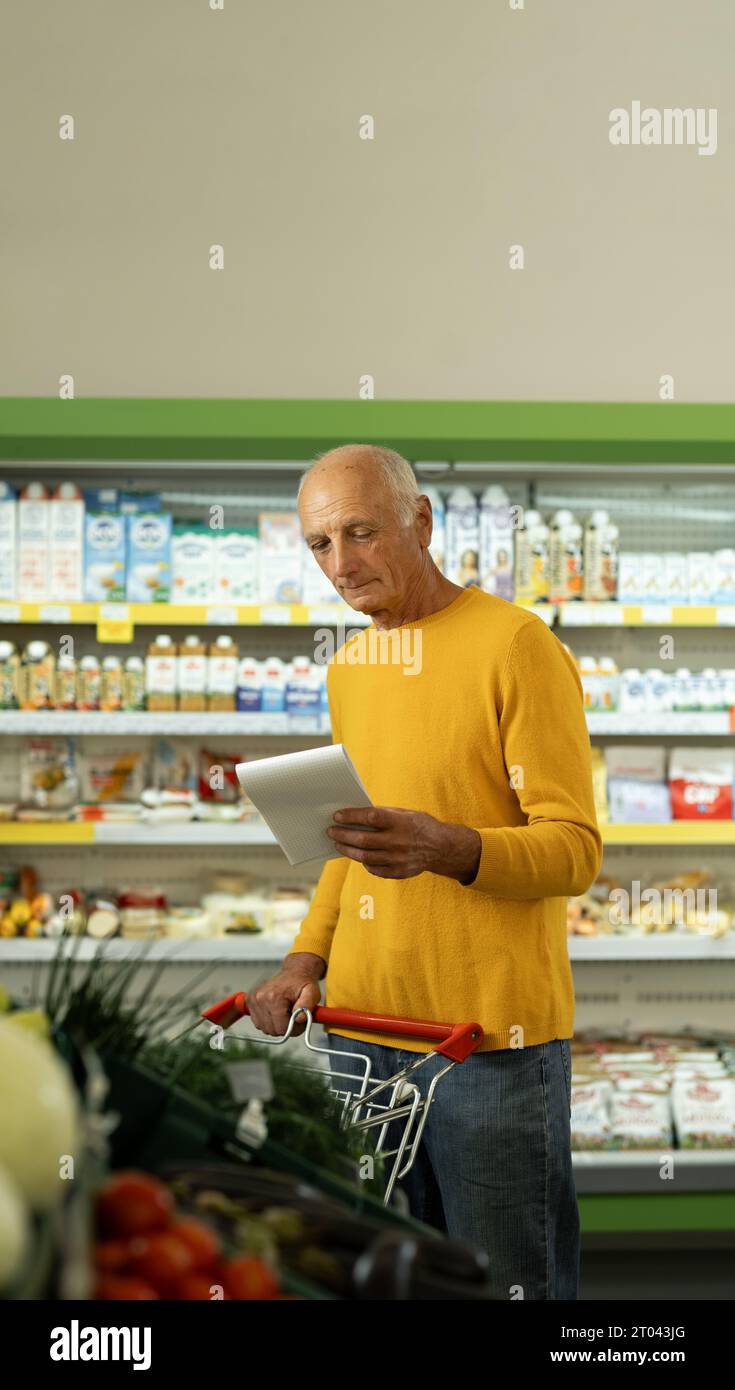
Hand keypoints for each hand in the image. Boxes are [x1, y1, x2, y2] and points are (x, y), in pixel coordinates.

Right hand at [246, 970, 321, 1035]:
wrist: (293, 973)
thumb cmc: (301, 984)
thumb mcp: (311, 993)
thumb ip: (307, 1005)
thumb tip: (299, 1018)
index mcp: (274, 997)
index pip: (282, 1028)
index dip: (294, 1028)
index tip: (299, 1020)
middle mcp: (260, 998)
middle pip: (273, 1030)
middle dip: (285, 1027)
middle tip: (293, 1016)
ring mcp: (253, 1000)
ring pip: (265, 1028)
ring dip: (276, 1025)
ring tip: (284, 1012)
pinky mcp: (250, 1002)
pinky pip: (258, 1023)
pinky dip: (268, 1022)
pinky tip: (276, 1012)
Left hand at [326, 806, 480, 881]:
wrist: (442, 848)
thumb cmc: (420, 825)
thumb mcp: (405, 813)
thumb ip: (383, 814)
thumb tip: (357, 814)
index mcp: (400, 823)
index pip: (370, 818)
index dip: (352, 816)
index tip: (337, 816)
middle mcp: (398, 842)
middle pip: (363, 840)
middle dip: (343, 835)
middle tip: (331, 831)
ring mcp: (398, 859)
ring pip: (365, 857)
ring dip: (348, 849)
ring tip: (338, 843)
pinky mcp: (398, 872)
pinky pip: (374, 869)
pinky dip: (364, 862)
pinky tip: (358, 856)